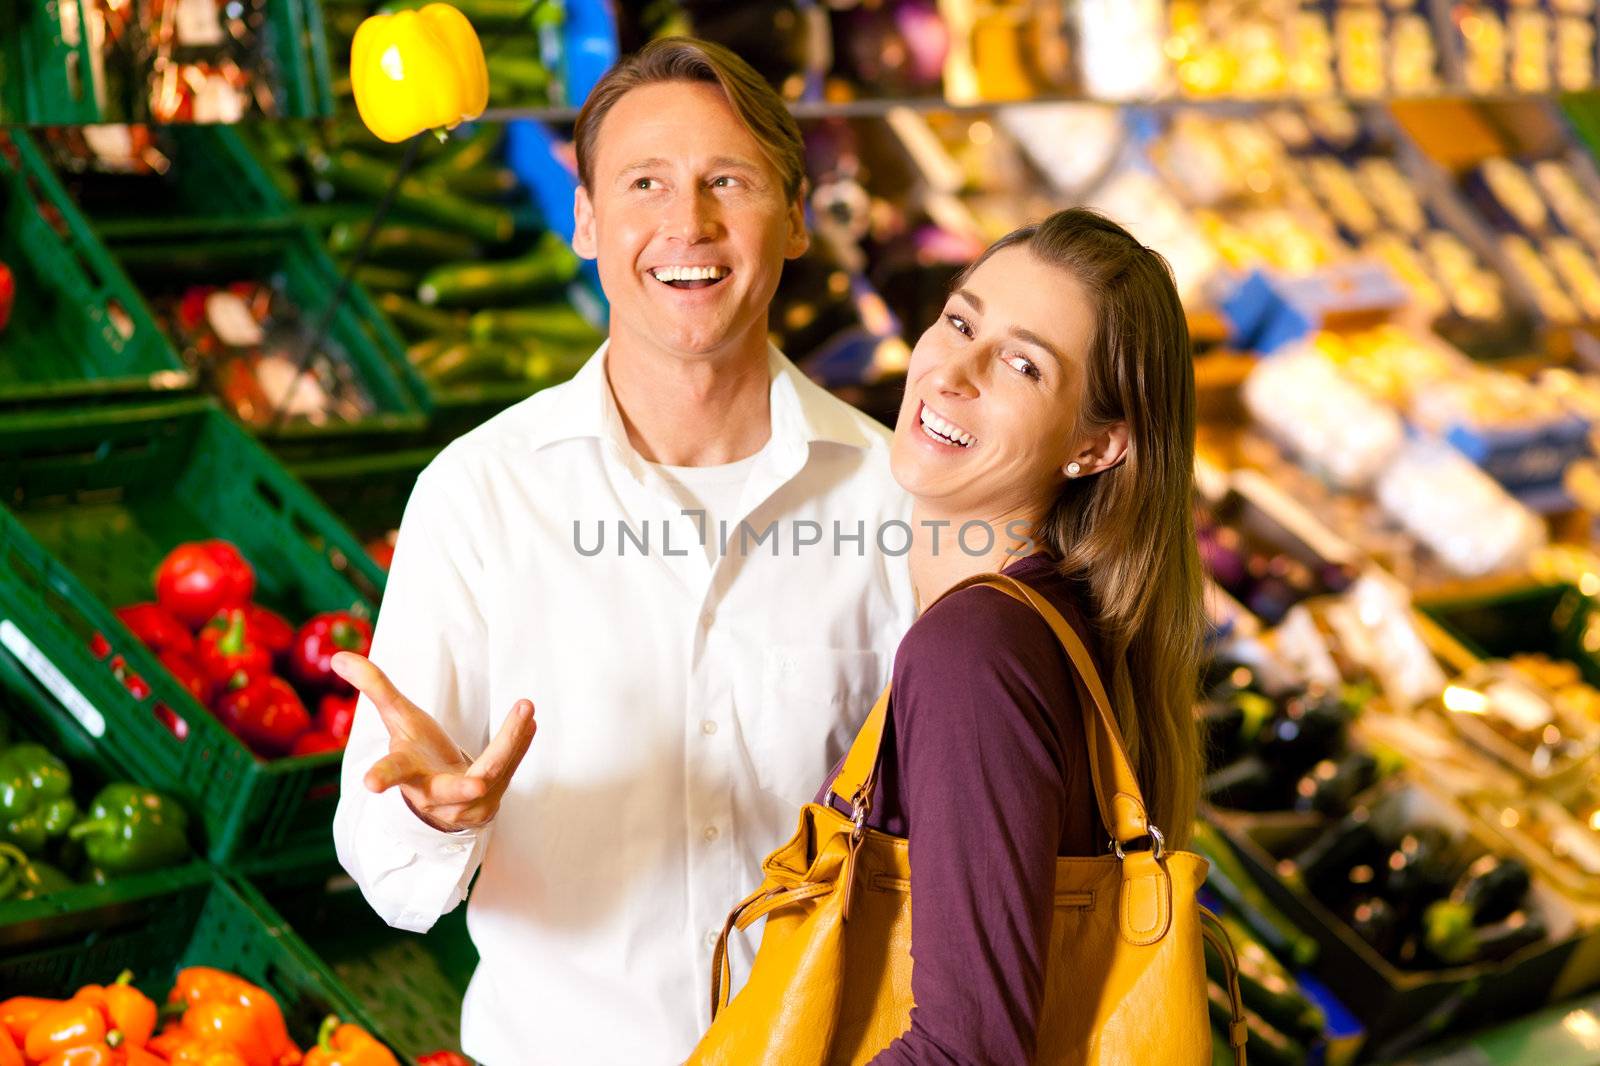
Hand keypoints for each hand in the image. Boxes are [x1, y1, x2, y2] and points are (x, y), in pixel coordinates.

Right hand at [332, 651, 536, 832]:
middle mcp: (433, 795)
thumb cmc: (416, 751)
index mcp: (406, 772)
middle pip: (450, 789)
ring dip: (511, 740)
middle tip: (478, 782)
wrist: (440, 795)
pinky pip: (509, 771)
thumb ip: (375, 688)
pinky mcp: (488, 805)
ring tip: (525, 707)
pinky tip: (529, 720)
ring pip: (493, 772)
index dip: (381, 777)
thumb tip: (339, 657)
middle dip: (464, 787)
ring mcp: (463, 805)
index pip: (391, 772)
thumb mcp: (398, 718)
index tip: (369, 783)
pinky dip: (520, 744)